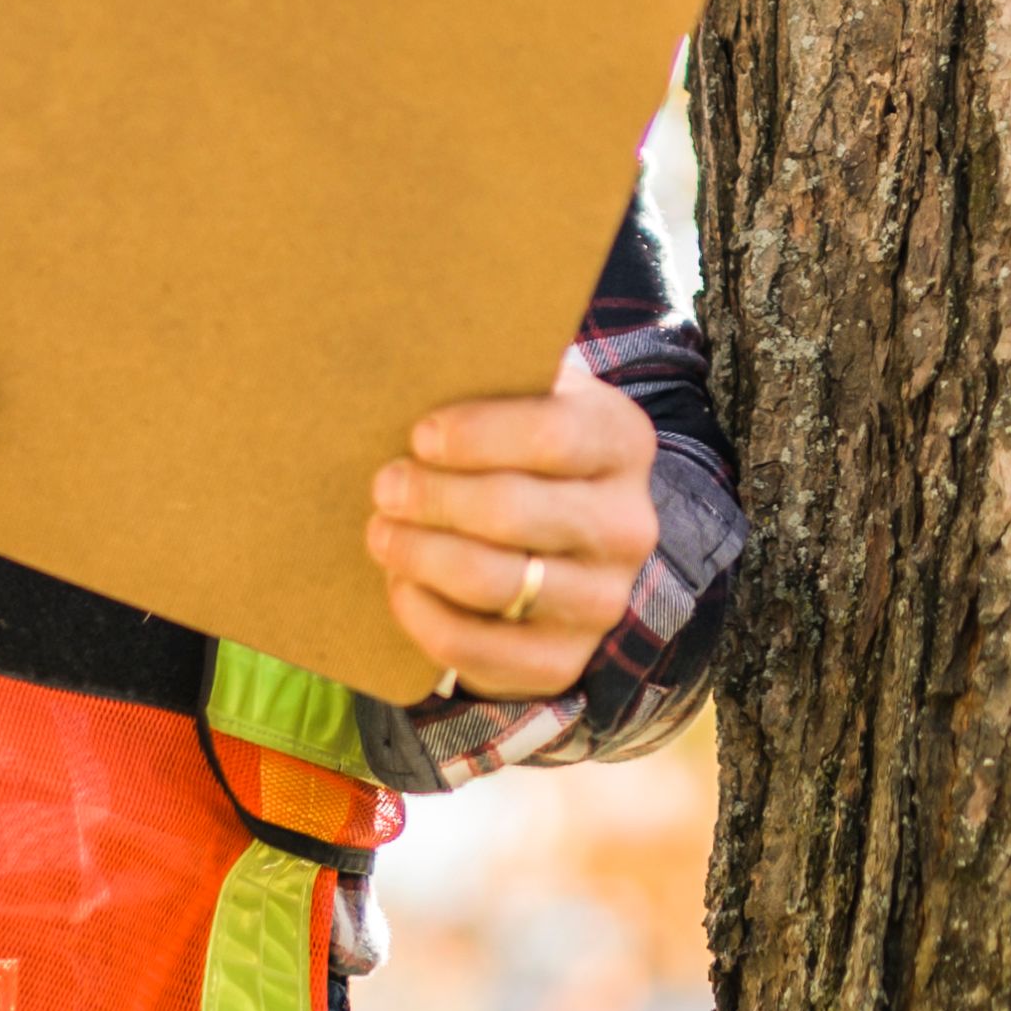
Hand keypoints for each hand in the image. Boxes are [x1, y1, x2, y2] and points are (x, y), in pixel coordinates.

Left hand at [365, 349, 656, 706]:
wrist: (568, 546)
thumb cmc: (525, 452)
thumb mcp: (533, 400)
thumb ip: (497, 374)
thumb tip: (419, 350)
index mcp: (622, 442)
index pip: (554, 435)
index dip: (477, 435)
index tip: (420, 435)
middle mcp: (629, 525)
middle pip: (512, 511)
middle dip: (432, 497)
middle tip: (384, 484)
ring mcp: (602, 600)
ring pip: (492, 581)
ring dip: (419, 553)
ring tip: (381, 531)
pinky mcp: (564, 660)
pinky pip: (479, 647)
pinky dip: (425, 615)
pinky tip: (399, 584)